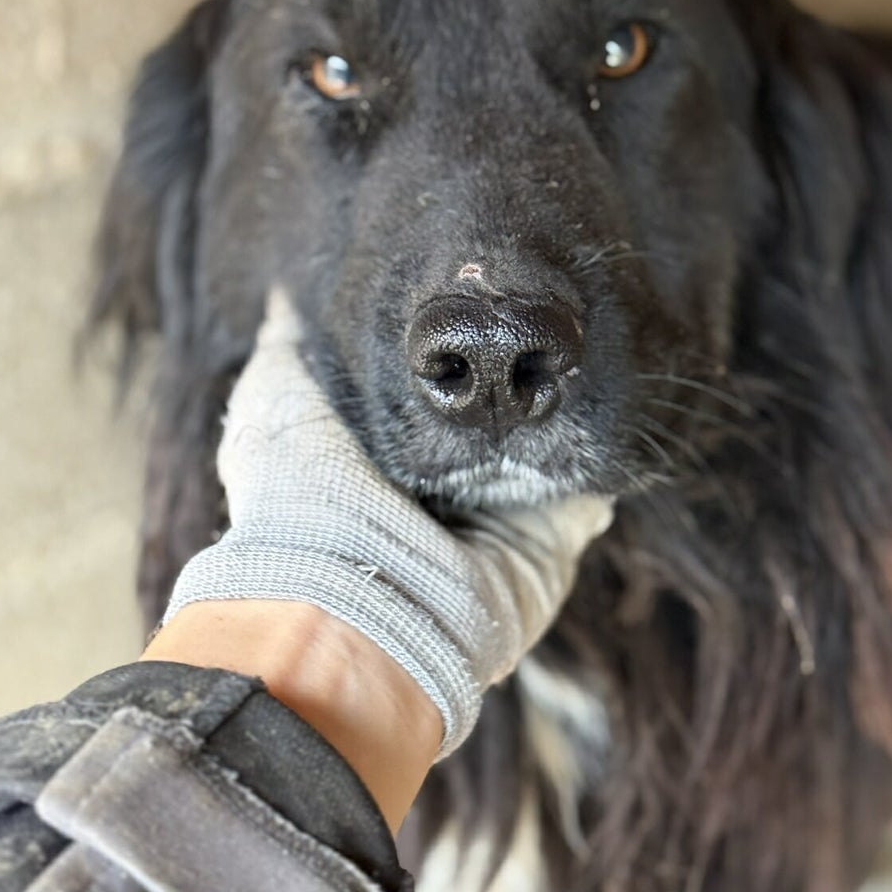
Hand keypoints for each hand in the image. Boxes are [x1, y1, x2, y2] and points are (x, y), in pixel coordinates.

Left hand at [163, 290, 613, 755]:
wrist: (350, 602)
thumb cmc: (298, 497)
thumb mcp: (273, 401)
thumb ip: (290, 344)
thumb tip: (290, 291)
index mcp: (381, 457)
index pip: (429, 389)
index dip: (449, 346)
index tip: (475, 289)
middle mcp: (443, 489)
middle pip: (496, 416)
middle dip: (518, 370)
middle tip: (543, 308)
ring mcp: (500, 521)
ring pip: (551, 450)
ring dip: (569, 406)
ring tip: (589, 340)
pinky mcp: (548, 547)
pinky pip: (591, 497)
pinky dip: (605, 463)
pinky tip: (618, 406)